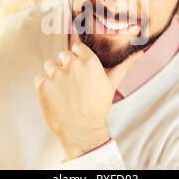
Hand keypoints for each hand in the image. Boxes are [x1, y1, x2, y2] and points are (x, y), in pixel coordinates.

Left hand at [34, 42, 142, 160]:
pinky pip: (39, 78)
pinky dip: (44, 87)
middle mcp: (73, 65)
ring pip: (49, 65)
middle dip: (65, 67)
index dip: (76, 58)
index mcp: (90, 62)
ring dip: (53, 75)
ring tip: (62, 91)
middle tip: (72, 85)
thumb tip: (139, 53)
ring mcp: (57, 74)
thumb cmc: (97, 107)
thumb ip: (122, 66)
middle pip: (62, 55)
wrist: (82, 131)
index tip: (78, 70)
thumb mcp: (111, 84)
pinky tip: (54, 98)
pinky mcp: (43, 85)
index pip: (76, 47)